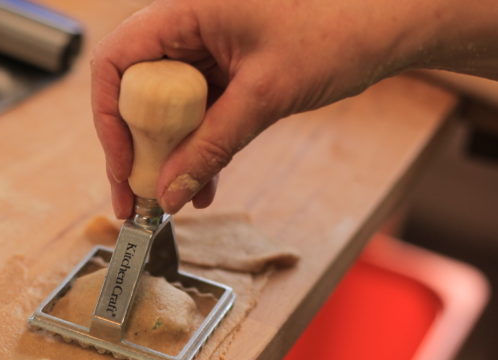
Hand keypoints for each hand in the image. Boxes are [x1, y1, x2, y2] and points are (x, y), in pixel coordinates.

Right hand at [91, 0, 419, 217]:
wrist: (388, 26)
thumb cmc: (337, 31)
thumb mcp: (264, 96)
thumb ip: (212, 147)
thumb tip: (169, 193)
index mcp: (185, 11)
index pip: (116, 63)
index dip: (109, 119)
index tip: (123, 166)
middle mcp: (188, 28)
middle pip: (135, 91)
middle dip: (135, 148)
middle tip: (138, 196)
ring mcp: (207, 51)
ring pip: (165, 110)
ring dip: (167, 158)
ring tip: (169, 202)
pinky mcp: (227, 72)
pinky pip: (196, 116)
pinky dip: (196, 151)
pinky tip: (201, 187)